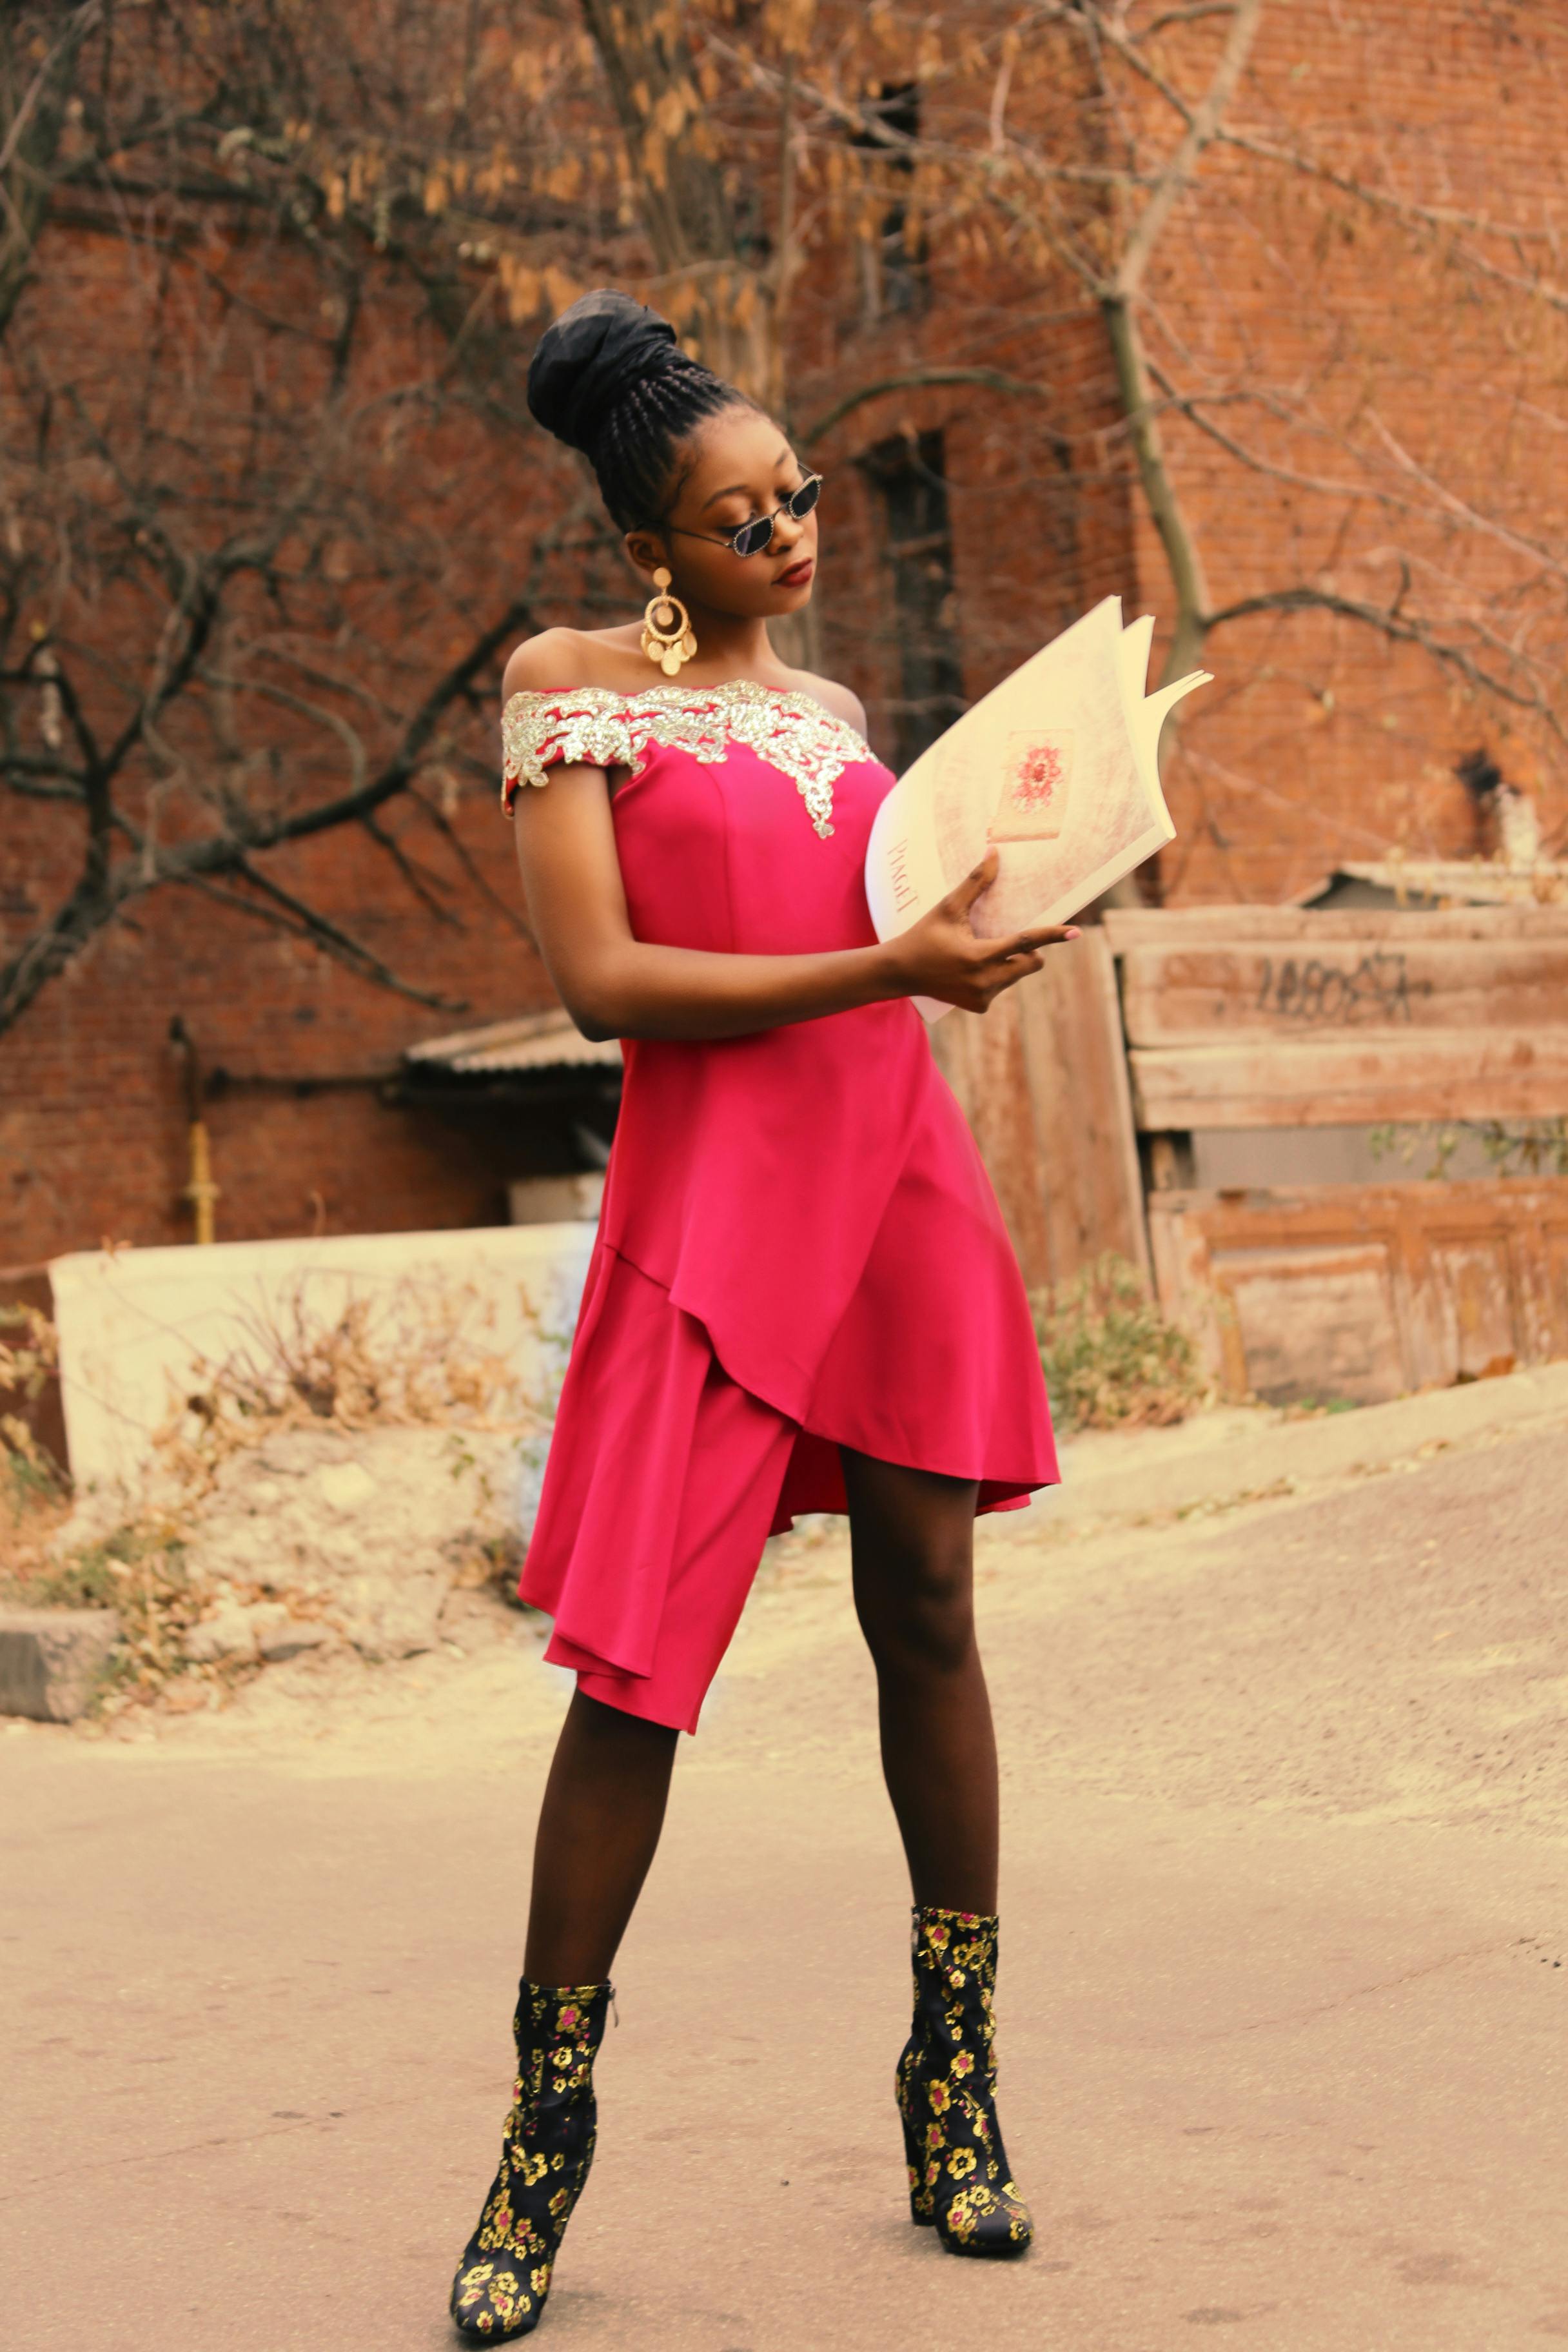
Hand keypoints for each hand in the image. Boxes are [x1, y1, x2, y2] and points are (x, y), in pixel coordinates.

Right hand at [883, 848, 1079, 1012]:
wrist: (900, 973)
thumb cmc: (924, 935)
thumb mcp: (948, 908)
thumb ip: (975, 883)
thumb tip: (994, 853)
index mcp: (978, 956)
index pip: (1024, 943)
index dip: (1052, 935)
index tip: (1075, 932)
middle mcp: (984, 981)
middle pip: (1031, 963)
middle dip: (1030, 951)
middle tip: (1007, 939)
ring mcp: (983, 997)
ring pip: (1018, 975)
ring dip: (1010, 962)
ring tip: (976, 954)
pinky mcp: (980, 1006)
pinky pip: (1003, 986)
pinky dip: (996, 975)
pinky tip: (969, 970)